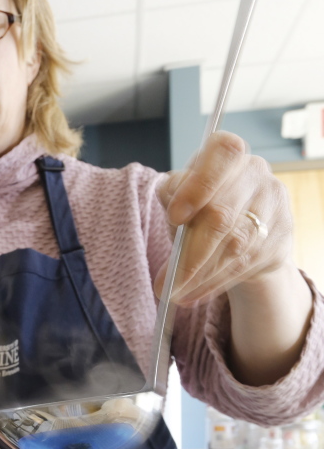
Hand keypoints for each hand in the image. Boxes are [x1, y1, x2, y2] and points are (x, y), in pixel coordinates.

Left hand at [155, 131, 293, 305]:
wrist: (242, 231)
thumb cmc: (202, 208)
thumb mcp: (181, 198)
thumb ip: (173, 202)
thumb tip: (174, 223)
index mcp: (227, 155)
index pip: (221, 155)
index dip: (197, 185)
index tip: (174, 216)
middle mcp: (255, 174)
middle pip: (222, 214)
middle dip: (190, 255)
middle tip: (167, 284)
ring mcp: (273, 205)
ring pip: (234, 247)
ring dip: (201, 276)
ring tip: (176, 293)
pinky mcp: (281, 238)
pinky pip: (245, 266)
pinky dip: (215, 283)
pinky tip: (196, 293)